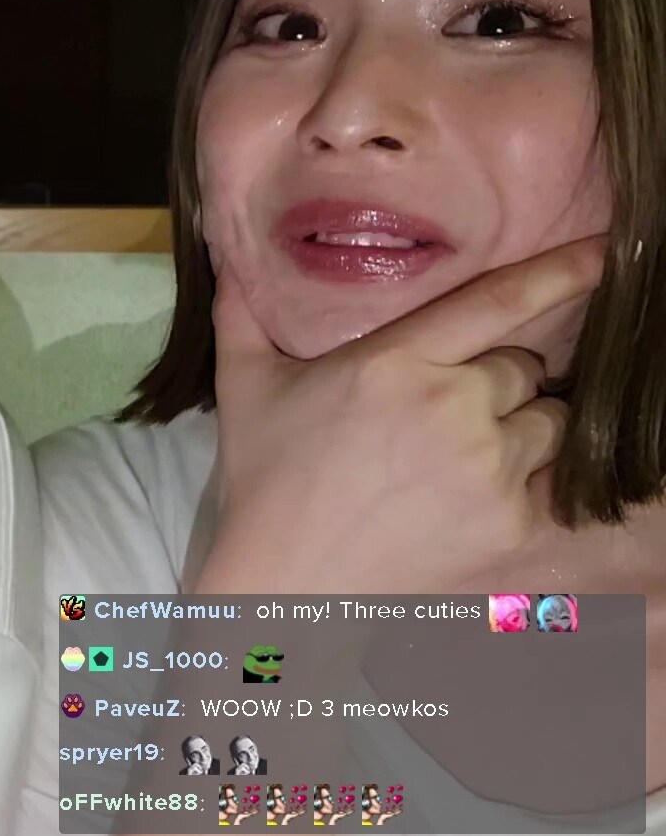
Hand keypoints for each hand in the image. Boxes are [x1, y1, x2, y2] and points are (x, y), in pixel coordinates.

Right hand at [196, 236, 606, 593]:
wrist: (287, 586)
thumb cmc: (264, 483)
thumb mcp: (245, 389)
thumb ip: (242, 316)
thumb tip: (229, 261)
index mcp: (394, 362)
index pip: (500, 301)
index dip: (562, 270)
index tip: (607, 250)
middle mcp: (452, 407)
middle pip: (524, 366)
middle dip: (498, 380)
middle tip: (446, 409)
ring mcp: (488, 468)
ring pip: (548, 422)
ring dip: (520, 429)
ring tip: (463, 455)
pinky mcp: (510, 522)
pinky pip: (551, 481)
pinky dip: (526, 482)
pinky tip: (473, 496)